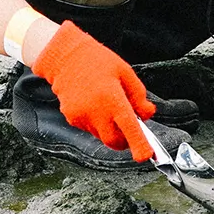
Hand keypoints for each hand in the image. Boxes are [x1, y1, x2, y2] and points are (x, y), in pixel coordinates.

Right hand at [33, 21, 156, 161]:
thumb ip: (138, 96)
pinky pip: (90, 128)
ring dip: (110, 129)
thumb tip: (148, 114)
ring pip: (101, 136)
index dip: (139, 144)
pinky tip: (94, 103)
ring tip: (107, 104)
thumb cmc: (98, 61)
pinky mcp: (71, 118)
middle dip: (124, 140)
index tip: (145, 155)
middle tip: (129, 127)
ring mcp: (81, 117)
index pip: (128, 128)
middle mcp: (95, 112)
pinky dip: (97, 123)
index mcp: (112, 98)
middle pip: (114, 141)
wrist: (66, 57)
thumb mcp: (125, 72)